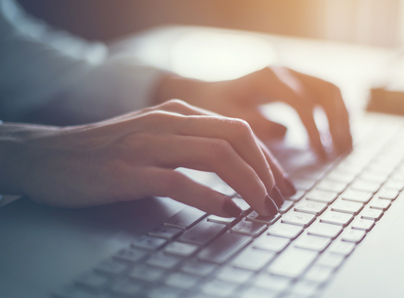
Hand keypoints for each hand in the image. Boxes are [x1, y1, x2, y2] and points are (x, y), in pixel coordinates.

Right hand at [0, 100, 294, 215]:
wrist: (51, 155)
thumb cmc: (110, 150)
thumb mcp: (157, 134)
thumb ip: (193, 142)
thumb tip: (237, 165)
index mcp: (180, 113)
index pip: (239, 131)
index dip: (267, 160)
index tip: (280, 186)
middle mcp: (169, 122)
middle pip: (237, 138)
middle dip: (266, 172)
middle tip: (278, 201)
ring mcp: (149, 144)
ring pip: (217, 156)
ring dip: (249, 185)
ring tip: (261, 209)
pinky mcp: (130, 171)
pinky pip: (181, 182)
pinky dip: (211, 198)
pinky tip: (228, 211)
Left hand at [157, 66, 352, 157]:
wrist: (209, 95)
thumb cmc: (216, 109)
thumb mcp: (229, 119)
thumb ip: (256, 125)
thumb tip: (286, 133)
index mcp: (268, 78)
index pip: (302, 103)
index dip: (315, 130)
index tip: (321, 156)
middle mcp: (286, 71)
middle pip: (326, 91)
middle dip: (337, 123)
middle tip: (341, 153)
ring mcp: (295, 75)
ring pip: (332, 92)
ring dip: (342, 119)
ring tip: (345, 148)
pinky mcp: (299, 84)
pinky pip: (326, 96)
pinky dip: (336, 116)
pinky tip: (338, 138)